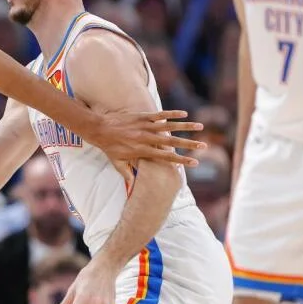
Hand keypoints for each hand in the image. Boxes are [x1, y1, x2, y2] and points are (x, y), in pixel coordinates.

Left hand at [88, 110, 204, 168]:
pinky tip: (185, 114)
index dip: (182, 160)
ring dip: (186, 126)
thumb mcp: (118, 164)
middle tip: (204, 146)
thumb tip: (133, 189)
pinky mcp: (142, 116)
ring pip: (169, 126)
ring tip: (200, 126)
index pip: (167, 157)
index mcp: (143, 151)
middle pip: (172, 142)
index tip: (195, 162)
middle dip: (189, 144)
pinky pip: (160, 115)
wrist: (99, 129)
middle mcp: (147, 139)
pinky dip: (172, 114)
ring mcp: (145, 126)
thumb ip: (128, 175)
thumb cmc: (109, 148)